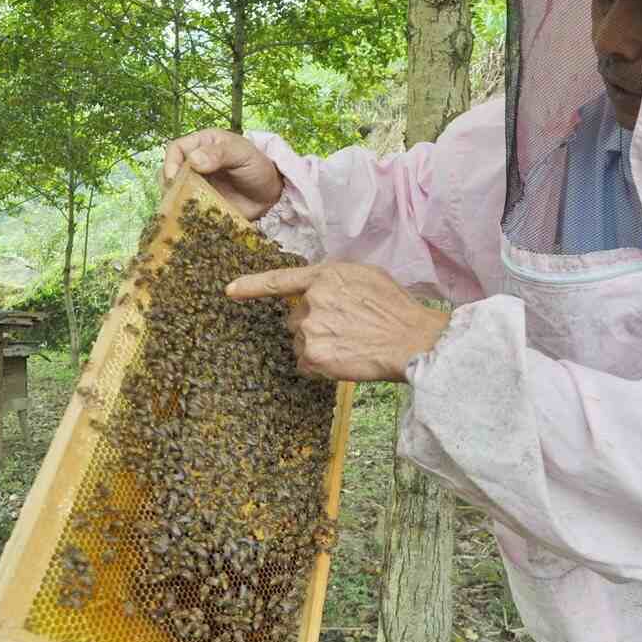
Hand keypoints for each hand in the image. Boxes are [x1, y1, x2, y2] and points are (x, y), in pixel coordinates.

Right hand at [161, 129, 283, 220]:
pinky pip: (185, 208)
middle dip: (169, 184)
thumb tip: (194, 160)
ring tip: (180, 209)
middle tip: (176, 196)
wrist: (272, 195)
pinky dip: (183, 213)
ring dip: (174, 200)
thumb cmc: (259, 168)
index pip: (176, 148)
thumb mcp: (243, 154)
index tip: (173, 177)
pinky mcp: (200, 204)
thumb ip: (220, 154)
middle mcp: (195, 164)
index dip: (171, 162)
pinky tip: (186, 219)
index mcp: (203, 144)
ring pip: (174, 191)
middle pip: (169, 171)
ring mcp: (197, 185)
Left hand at [226, 262, 450, 381]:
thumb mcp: (367, 275)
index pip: (279, 280)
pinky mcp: (314, 357)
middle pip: (295, 318)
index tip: (230, 290)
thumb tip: (322, 287)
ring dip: (318, 345)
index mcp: (324, 277)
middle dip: (313, 324)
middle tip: (344, 329)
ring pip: (300, 342)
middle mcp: (311, 301)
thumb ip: (336, 279)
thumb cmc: (395, 308)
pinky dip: (320, 365)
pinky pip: (305, 363)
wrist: (410, 340)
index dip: (251, 285)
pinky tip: (344, 359)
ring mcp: (310, 330)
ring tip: (350, 344)